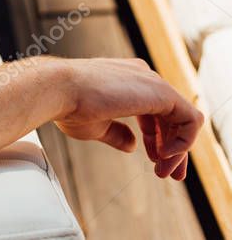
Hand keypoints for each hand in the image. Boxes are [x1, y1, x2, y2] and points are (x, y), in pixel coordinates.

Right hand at [53, 58, 203, 180]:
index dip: (158, 139)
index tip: (155, 160)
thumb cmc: (68, 105)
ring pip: (182, 120)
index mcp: (127, 80)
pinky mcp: (162, 92)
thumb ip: (118, 133)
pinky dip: (184, 141)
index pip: (155, 112)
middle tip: (167, 172)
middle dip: (172, 148)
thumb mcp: (97, 125)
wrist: (58, 90)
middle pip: (171, 116)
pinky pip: (191, 119)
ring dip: (177, 150)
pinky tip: (167, 155)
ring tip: (164, 170)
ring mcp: (153, 82)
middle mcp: (143, 77)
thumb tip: (132, 145)